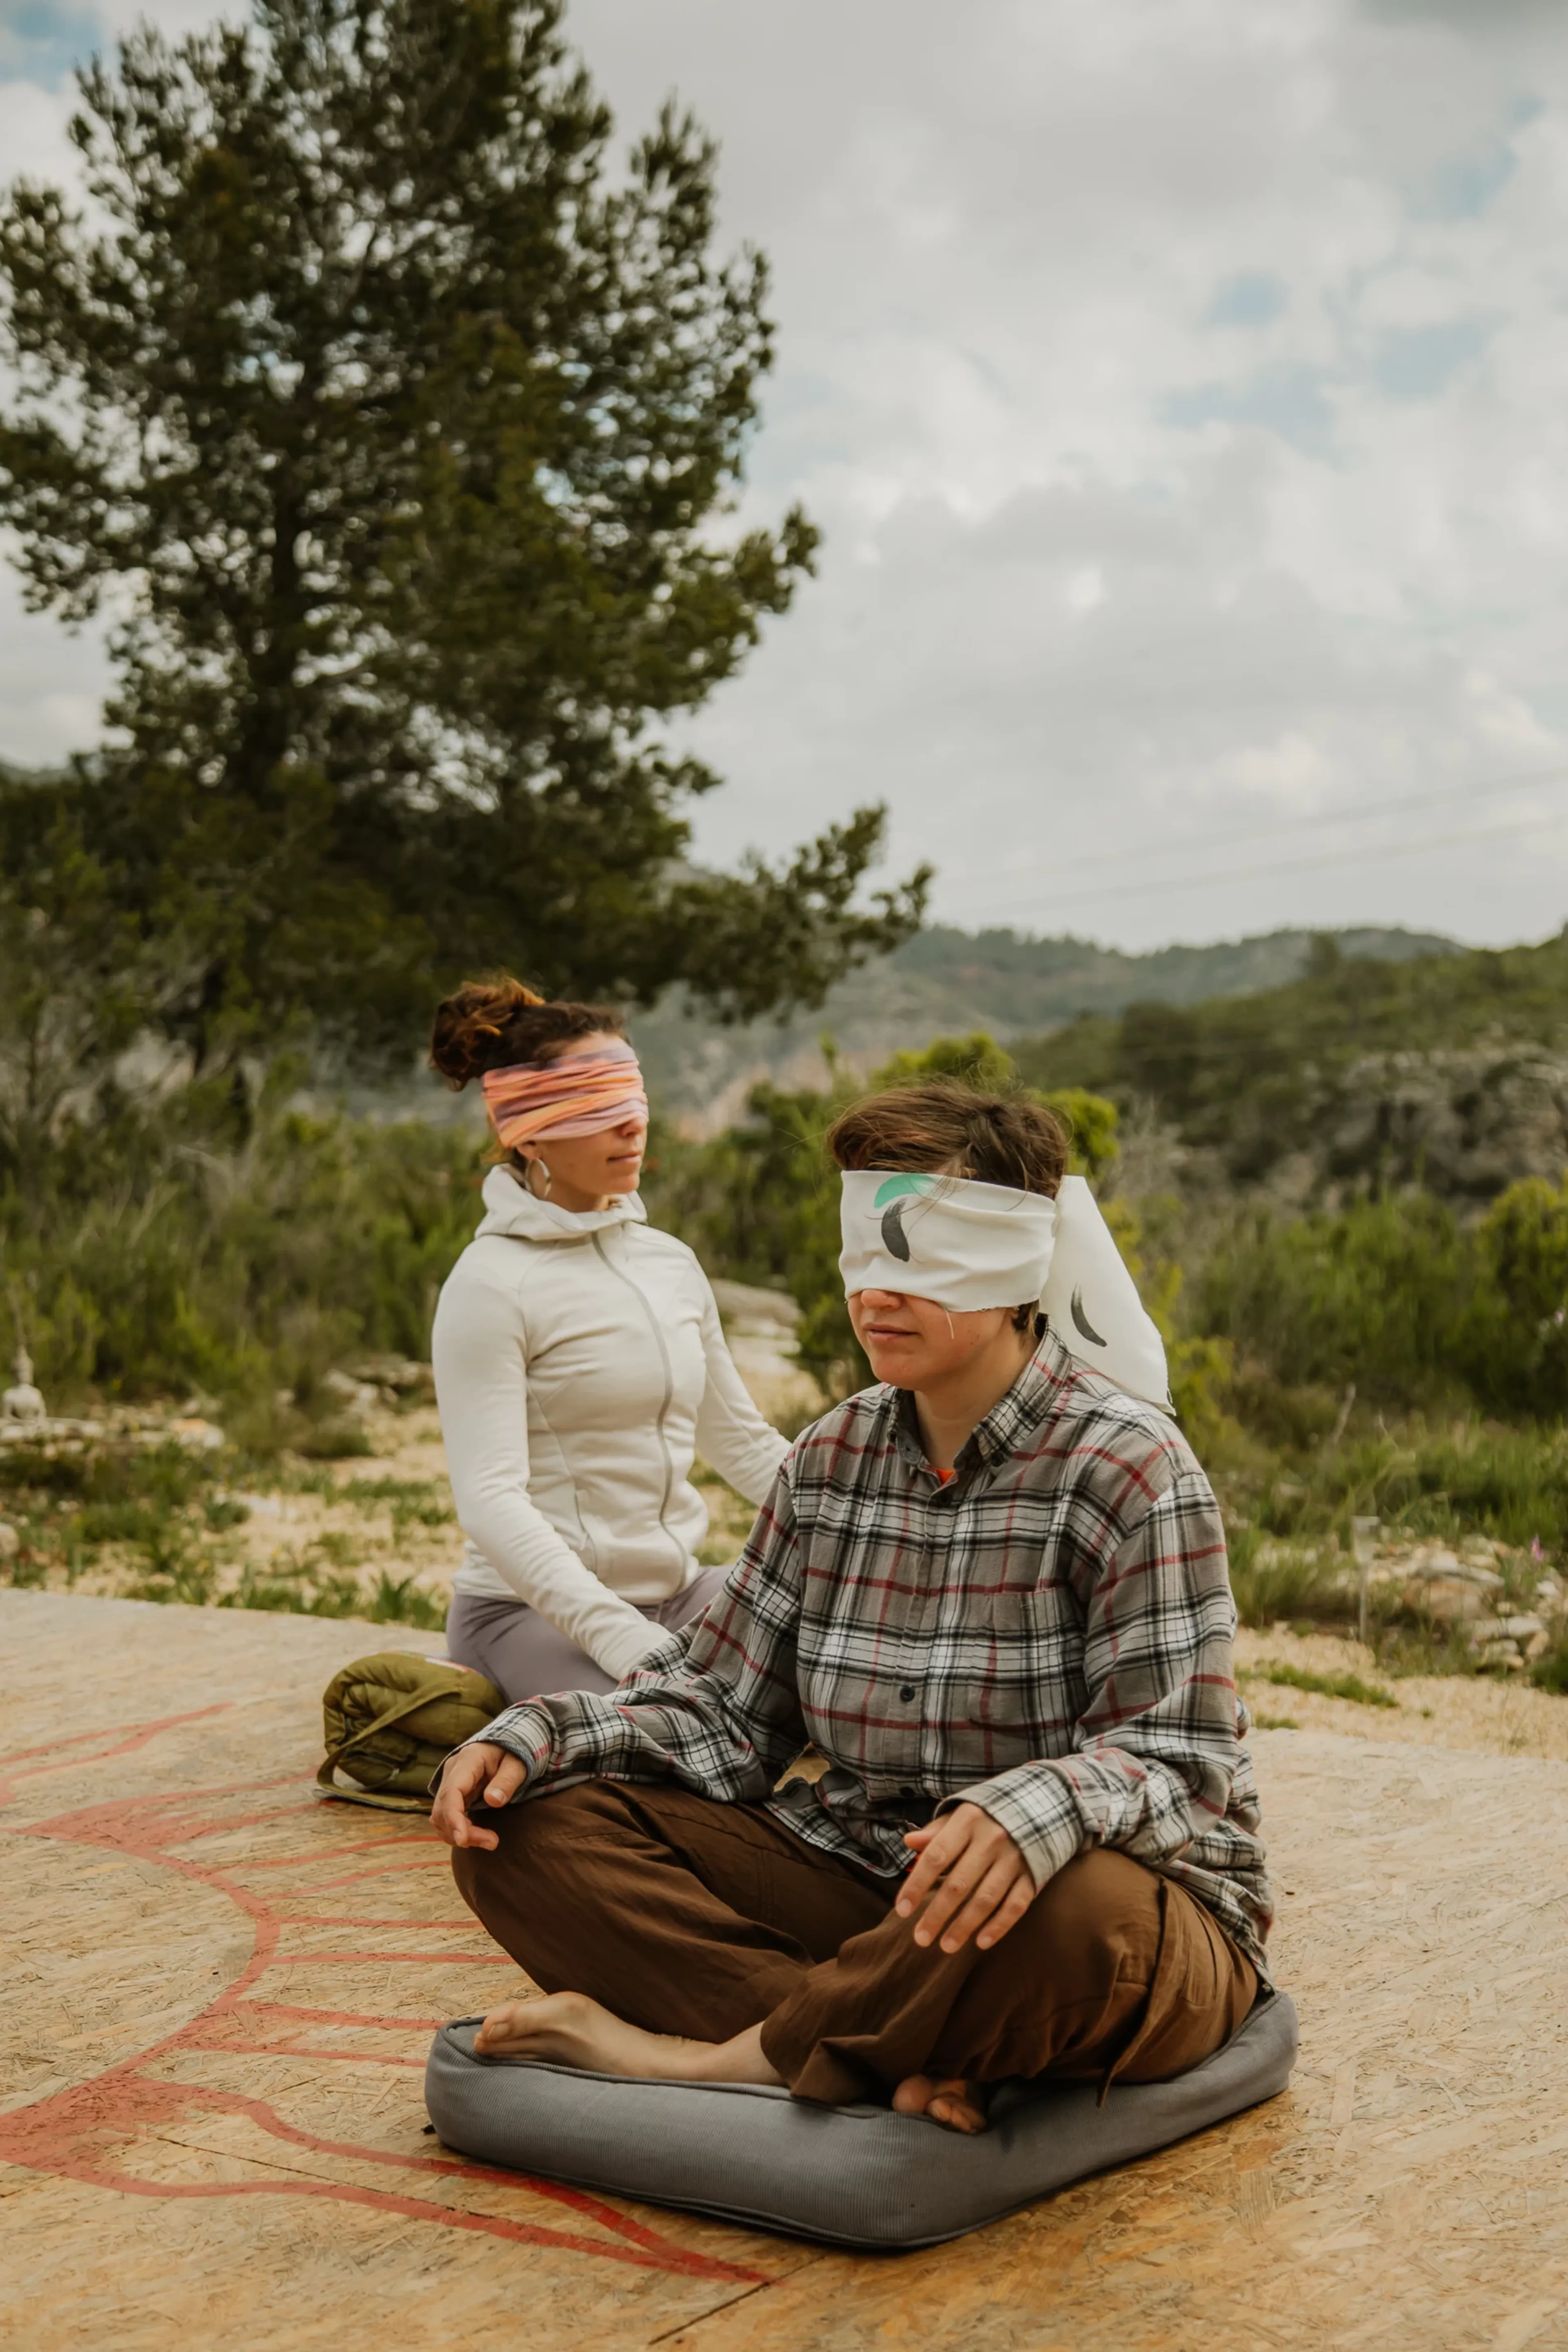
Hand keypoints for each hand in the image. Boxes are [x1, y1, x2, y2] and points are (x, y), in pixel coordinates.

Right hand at [430, 1741, 527, 1850]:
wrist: (504, 1745)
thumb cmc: (512, 1753)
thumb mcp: (517, 1764)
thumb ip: (506, 1781)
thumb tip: (493, 1801)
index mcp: (467, 1761)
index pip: (451, 1792)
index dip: (453, 1818)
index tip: (462, 1840)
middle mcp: (452, 1772)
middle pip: (443, 1809)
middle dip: (463, 1832)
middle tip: (493, 1842)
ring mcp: (449, 1783)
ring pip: (441, 1817)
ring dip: (460, 1834)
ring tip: (490, 1841)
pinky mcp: (452, 1795)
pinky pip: (447, 1817)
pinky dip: (459, 1830)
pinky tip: (477, 1836)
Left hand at [896, 1802, 1035, 1954]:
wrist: (1041, 1805)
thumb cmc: (989, 1814)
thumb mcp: (962, 1813)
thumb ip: (936, 1831)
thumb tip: (909, 1842)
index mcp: (968, 1820)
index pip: (936, 1857)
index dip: (917, 1885)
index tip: (902, 1911)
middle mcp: (992, 1839)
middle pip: (958, 1884)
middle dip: (937, 1914)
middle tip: (920, 1938)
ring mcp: (1014, 1858)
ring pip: (986, 1899)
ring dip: (964, 1926)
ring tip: (946, 1947)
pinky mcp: (1033, 1874)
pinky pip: (1016, 1905)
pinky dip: (999, 1926)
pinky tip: (982, 1942)